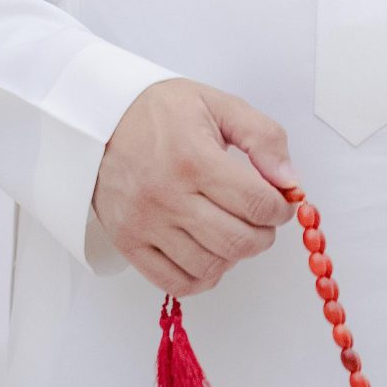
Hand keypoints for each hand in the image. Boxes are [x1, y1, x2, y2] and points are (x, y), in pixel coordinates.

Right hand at [92, 78, 295, 294]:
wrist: (96, 119)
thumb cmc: (157, 111)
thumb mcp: (215, 104)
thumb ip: (262, 137)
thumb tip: (290, 182)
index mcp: (192, 157)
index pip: (258, 204)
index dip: (281, 208)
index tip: (278, 202)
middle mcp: (166, 195)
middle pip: (239, 242)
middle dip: (263, 234)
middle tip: (259, 219)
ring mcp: (145, 222)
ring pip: (211, 265)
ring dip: (233, 255)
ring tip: (229, 229)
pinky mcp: (128, 241)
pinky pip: (176, 283)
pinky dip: (202, 276)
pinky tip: (207, 254)